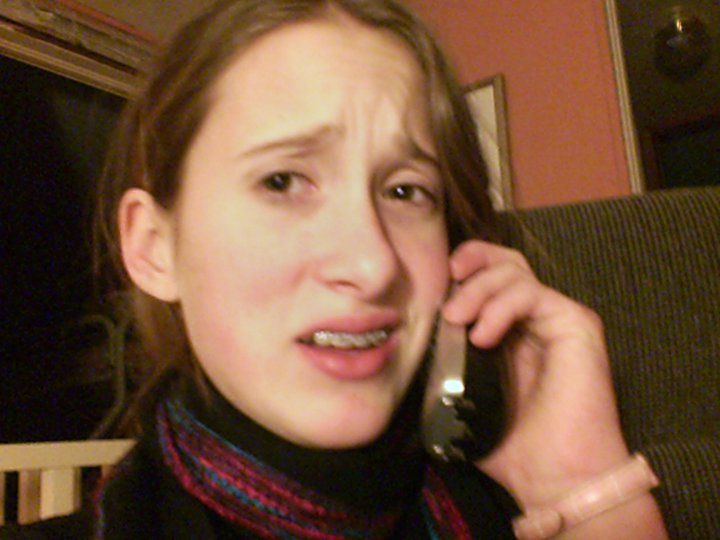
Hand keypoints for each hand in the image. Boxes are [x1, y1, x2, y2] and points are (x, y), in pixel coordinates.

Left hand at [443, 240, 631, 507]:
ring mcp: (557, 319)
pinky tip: (482, 335)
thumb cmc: (513, 448)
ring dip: (479, 289)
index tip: (439, 282)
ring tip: (458, 320)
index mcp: (510, 333)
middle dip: (472, 261)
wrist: (555, 479)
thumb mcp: (463, 401)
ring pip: (516, 272)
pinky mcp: (576, 324)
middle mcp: (535, 320)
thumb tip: (408, 354)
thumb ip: (444, 371)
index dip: (465, 271)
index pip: (489, 280)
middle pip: (505, 262)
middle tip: (447, 283)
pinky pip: (533, 293)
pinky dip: (501, 306)